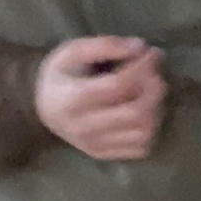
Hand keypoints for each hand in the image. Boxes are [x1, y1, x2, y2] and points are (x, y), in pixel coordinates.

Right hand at [35, 38, 166, 160]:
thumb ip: (105, 46)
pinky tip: (144, 111)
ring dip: (155, 108)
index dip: (142, 66)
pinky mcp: (104, 154)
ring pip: (142, 132)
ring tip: (150, 92)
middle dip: (153, 89)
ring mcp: (94, 145)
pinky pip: (141, 148)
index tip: (152, 53)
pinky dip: (150, 128)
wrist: (45, 109)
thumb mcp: (73, 51)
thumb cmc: (61, 75)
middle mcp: (83, 127)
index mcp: (71, 99)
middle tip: (155, 73)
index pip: (118, 85)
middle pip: (135, 112)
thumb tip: (140, 47)